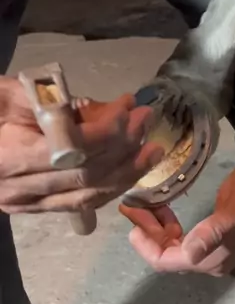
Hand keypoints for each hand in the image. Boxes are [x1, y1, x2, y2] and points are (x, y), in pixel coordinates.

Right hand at [0, 77, 162, 214]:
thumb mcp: (7, 94)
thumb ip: (48, 102)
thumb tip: (96, 108)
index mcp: (8, 156)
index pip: (72, 150)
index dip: (107, 130)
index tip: (128, 106)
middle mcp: (18, 188)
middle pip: (86, 176)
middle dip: (125, 148)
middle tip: (147, 120)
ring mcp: (26, 203)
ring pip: (87, 196)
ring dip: (126, 173)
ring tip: (152, 150)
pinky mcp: (33, 209)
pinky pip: (78, 204)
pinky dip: (109, 189)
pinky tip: (129, 171)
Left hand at [120, 157, 234, 275]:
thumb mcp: (234, 208)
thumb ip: (213, 232)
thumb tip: (191, 254)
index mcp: (213, 259)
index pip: (168, 263)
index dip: (146, 247)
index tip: (132, 227)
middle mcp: (211, 262)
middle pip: (167, 258)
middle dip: (148, 236)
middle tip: (134, 210)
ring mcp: (211, 252)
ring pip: (172, 248)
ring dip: (156, 231)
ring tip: (143, 208)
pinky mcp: (212, 239)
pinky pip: (181, 240)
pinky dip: (167, 227)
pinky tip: (162, 210)